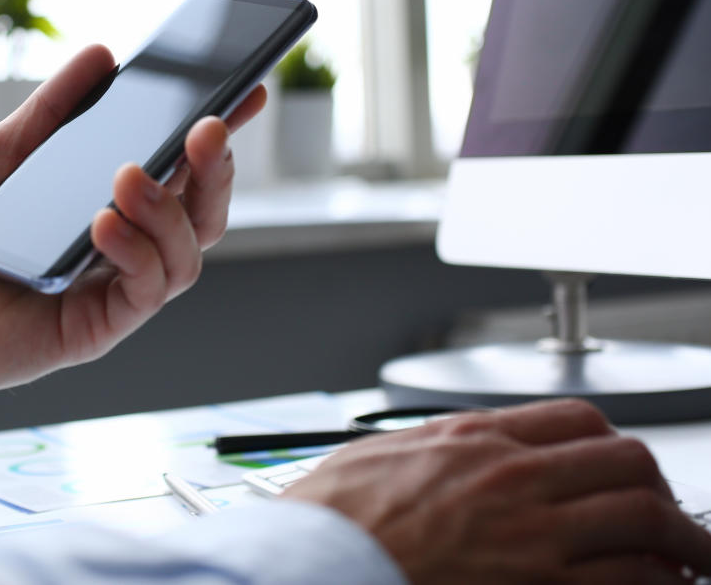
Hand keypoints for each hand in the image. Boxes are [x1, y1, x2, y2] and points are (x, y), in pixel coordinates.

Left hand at [0, 44, 264, 397]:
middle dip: (216, 168)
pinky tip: (104, 222)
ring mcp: (115, 287)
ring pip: (188, 254)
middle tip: (207, 127)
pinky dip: (136, 251)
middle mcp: (126, 247)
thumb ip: (54, 108)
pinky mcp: (99, 326)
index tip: (246, 90)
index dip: (220, 136)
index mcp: (111, 203)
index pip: (183, 169)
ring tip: (130, 174)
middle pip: (204, 213)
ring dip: (169, 209)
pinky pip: (146, 290)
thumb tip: (104, 55)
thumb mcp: (3, 151)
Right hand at [282, 399, 710, 582]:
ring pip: (642, 517)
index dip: (612, 442)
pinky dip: (653, 581)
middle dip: (658, 486)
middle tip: (668, 512)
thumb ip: (434, 447)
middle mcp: (512, 476)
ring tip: (691, 556)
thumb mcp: (379, 454)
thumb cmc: (332, 518)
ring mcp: (530, 533)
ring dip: (680, 538)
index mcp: (473, 438)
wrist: (314, 564)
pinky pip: (625, 578)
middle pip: (624, 460)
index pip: (576, 419)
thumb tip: (457, 448)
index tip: (618, 465)